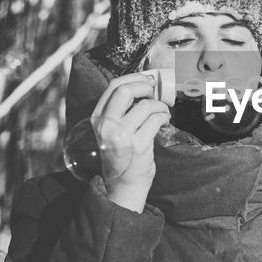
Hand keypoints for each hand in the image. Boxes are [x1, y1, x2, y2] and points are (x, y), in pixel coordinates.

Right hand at [91, 72, 170, 210]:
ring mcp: (122, 135)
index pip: (113, 86)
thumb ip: (121, 110)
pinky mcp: (138, 145)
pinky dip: (164, 116)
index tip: (147, 79)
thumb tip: (144, 85)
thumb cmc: (122, 154)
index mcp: (98, 118)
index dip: (133, 78)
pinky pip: (156, 120)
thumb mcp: (112, 130)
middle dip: (145, 86)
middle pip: (125, 91)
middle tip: (154, 91)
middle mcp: (106, 125)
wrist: (123, 184)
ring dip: (160, 106)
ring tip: (163, 112)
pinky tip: (164, 121)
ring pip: (145, 106)